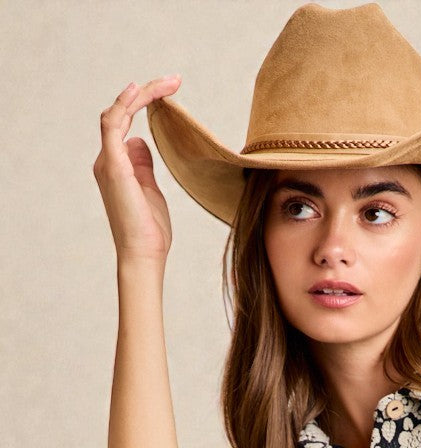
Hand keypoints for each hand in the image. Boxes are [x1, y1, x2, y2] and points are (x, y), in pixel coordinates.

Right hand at [93, 76, 181, 265]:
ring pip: (117, 114)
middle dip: (147, 93)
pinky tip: (139, 90)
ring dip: (141, 95)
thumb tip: (140, 143)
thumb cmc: (149, 230)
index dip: (145, 103)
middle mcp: (107, 160)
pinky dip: (124, 105)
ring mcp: (108, 162)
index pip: (126, 123)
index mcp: (117, 165)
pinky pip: (113, 126)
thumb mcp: (149, 190)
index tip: (171, 91)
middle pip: (122, 114)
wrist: (143, 255)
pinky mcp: (113, 166)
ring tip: (168, 83)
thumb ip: (143, 165)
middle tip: (175, 80)